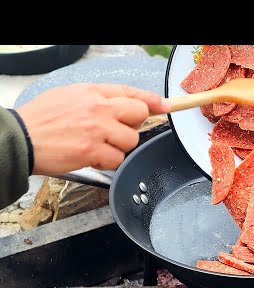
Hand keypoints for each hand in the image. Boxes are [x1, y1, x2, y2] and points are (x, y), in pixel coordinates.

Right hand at [16, 83, 170, 175]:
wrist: (20, 139)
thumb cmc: (41, 119)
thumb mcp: (69, 96)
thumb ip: (97, 99)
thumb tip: (121, 106)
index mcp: (91, 92)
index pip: (130, 92)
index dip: (151, 99)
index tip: (165, 105)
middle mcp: (97, 108)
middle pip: (139, 114)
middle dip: (132, 124)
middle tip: (116, 130)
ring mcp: (96, 129)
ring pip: (131, 139)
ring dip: (119, 146)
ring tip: (97, 145)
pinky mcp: (92, 150)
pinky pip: (117, 159)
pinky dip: (108, 161)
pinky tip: (92, 156)